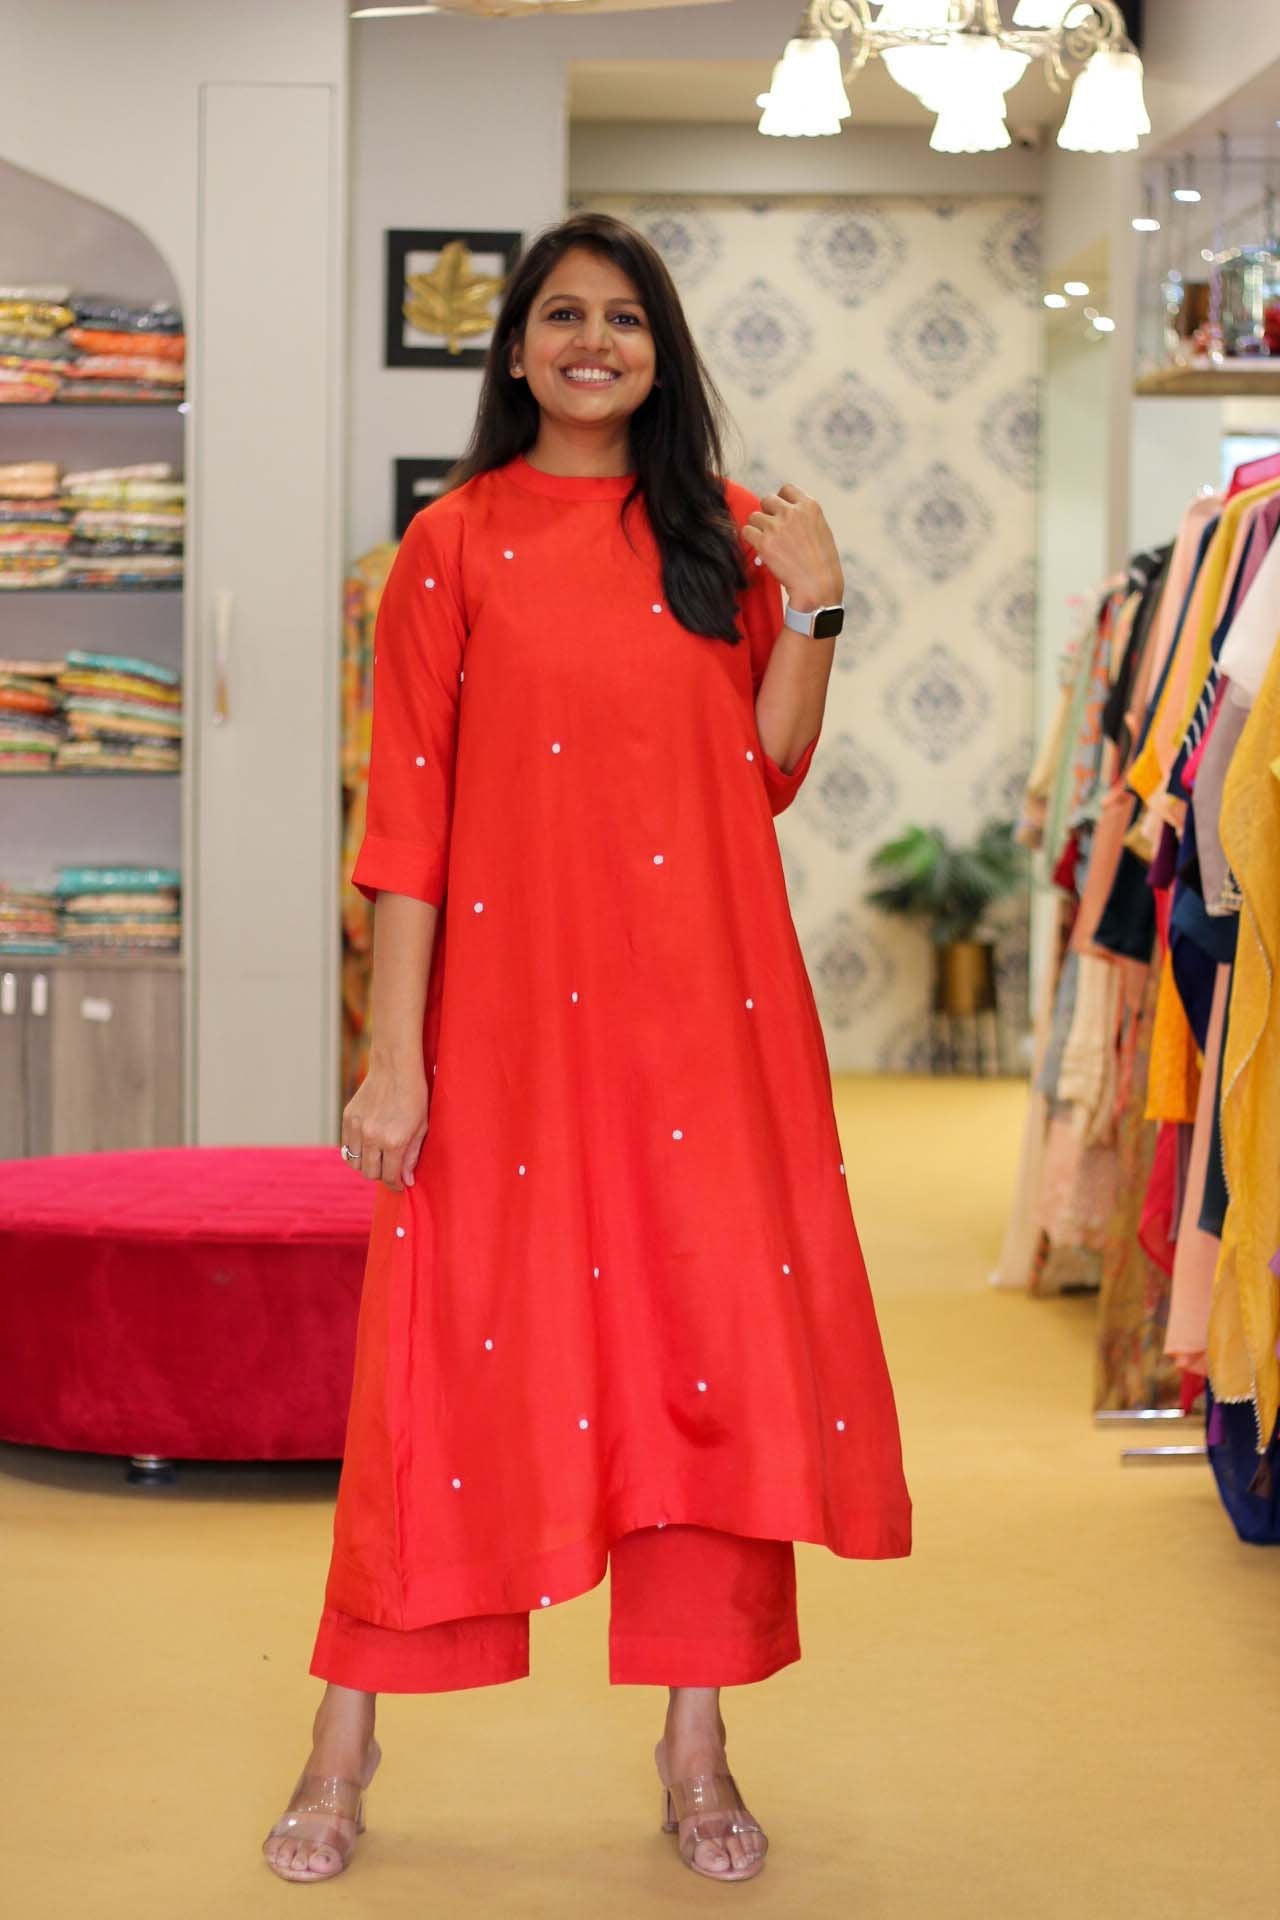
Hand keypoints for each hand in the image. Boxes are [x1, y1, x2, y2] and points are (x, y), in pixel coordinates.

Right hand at [341, 1060, 428, 1191]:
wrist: (395, 1068)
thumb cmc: (414, 1096)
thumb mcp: (421, 1128)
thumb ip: (412, 1156)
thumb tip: (406, 1180)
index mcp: (394, 1142)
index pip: (389, 1177)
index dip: (396, 1185)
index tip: (400, 1184)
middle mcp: (372, 1138)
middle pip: (370, 1173)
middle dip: (381, 1176)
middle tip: (390, 1169)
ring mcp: (357, 1128)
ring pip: (355, 1163)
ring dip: (366, 1165)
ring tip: (378, 1158)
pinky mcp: (348, 1119)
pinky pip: (346, 1147)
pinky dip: (355, 1152)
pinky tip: (367, 1146)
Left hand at [742, 484, 842, 612]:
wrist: (818, 586)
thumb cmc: (822, 564)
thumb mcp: (820, 530)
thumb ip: (803, 517)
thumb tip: (782, 513)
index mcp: (809, 506)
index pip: (786, 489)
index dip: (781, 501)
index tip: (781, 514)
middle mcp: (792, 512)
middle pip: (767, 500)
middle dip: (768, 514)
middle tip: (773, 532)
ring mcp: (777, 526)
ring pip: (754, 516)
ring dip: (758, 529)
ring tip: (769, 544)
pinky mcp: (764, 542)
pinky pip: (746, 531)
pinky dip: (750, 540)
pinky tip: (760, 550)